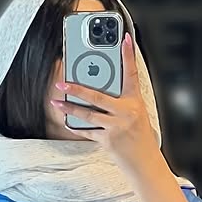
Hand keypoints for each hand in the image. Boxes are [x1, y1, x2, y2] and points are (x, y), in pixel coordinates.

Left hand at [49, 32, 160, 176]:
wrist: (145, 162)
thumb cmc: (139, 136)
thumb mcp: (136, 113)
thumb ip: (120, 101)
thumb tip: (99, 89)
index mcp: (135, 102)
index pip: (132, 74)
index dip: (128, 55)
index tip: (125, 38)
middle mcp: (126, 112)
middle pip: (98, 96)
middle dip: (77, 89)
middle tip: (62, 82)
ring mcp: (116, 127)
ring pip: (88, 115)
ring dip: (70, 108)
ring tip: (57, 103)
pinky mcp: (108, 141)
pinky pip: (88, 131)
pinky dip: (77, 127)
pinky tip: (67, 121)